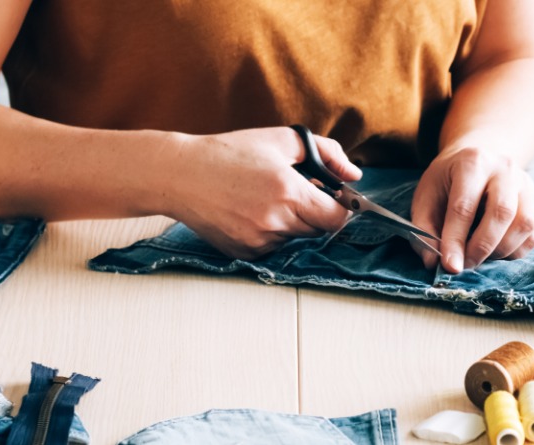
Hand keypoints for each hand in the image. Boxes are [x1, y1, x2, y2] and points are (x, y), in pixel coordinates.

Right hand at [162, 127, 361, 259]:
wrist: (179, 175)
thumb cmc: (230, 153)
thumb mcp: (282, 140)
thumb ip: (327, 152)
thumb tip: (354, 175)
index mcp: (289, 192)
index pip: (338, 217)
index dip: (340, 207)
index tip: (331, 196)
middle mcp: (276, 221)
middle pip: (319, 230)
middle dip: (315, 213)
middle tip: (293, 193)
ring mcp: (258, 241)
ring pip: (295, 239)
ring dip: (292, 223)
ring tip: (264, 199)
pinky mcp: (244, 252)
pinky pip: (273, 247)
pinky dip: (271, 233)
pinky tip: (250, 213)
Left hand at [411, 147, 533, 272]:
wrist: (478, 161)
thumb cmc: (449, 182)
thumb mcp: (427, 197)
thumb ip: (425, 229)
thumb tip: (433, 263)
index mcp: (472, 163)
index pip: (464, 206)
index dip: (455, 240)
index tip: (450, 266)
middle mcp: (505, 169)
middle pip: (502, 213)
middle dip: (482, 247)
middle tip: (467, 264)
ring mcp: (526, 184)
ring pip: (524, 224)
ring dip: (501, 250)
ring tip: (481, 256)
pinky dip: (515, 251)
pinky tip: (497, 250)